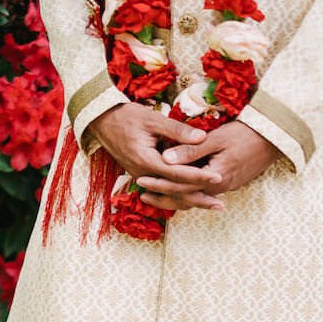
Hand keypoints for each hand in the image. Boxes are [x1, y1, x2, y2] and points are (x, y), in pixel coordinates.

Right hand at [86, 103, 222, 207]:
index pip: (177, 174)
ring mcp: (141, 177)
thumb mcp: (153, 119)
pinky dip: (180, 195)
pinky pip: (164, 190)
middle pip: (175, 191)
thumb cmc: (126, 116)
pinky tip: (195, 199)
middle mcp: (143, 174)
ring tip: (213, 205)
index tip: (218, 177)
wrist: (101, 121)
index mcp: (145, 160)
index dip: (199, 176)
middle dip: (199, 198)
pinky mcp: (142, 176)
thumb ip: (177, 130)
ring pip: (170, 194)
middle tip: (221, 205)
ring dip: (191, 200)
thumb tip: (203, 137)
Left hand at [135, 121, 281, 209]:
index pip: (181, 185)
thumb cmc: (246, 134)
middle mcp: (220, 187)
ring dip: (175, 198)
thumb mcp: (216, 139)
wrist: (275, 139)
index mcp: (214, 177)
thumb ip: (190, 150)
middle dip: (164, 196)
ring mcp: (226, 186)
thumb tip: (165, 159)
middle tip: (141, 194)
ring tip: (155, 195)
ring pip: (195, 197)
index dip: (160, 183)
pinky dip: (189, 193)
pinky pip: (204, 192)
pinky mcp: (230, 182)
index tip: (141, 179)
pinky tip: (180, 190)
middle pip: (186, 197)